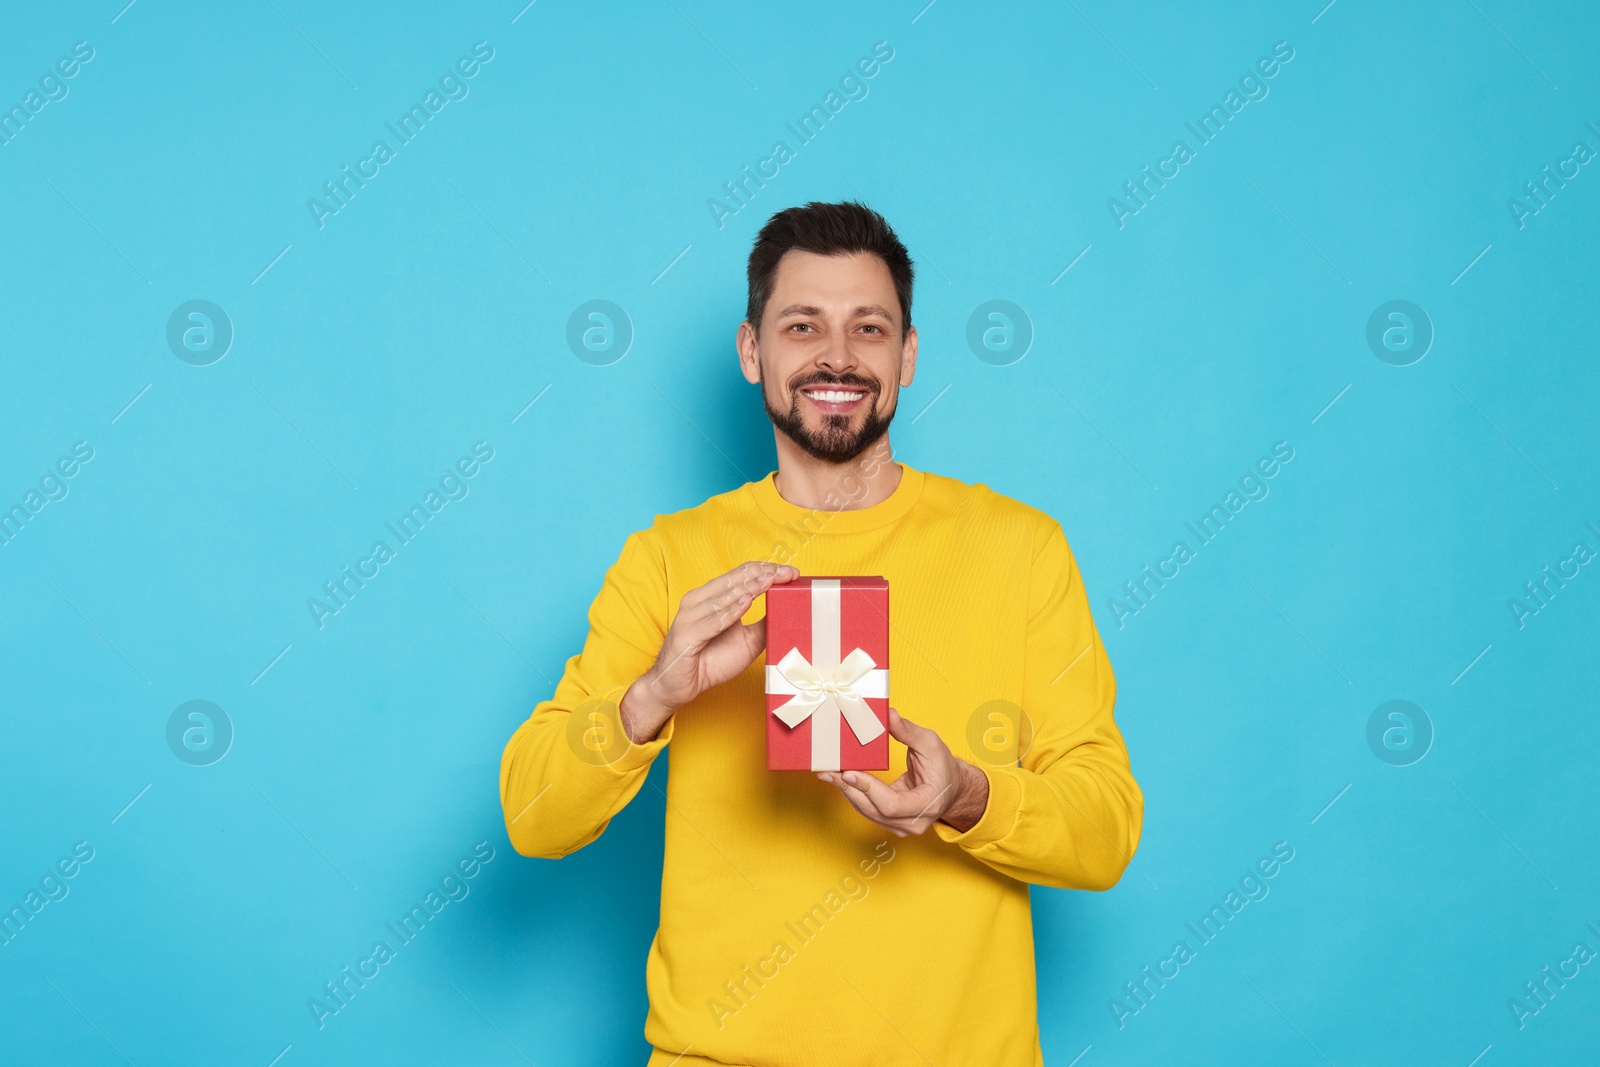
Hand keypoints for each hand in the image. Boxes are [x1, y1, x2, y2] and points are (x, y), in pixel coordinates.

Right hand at [620, 561, 798, 742]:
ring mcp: (690, 616)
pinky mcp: (686, 635)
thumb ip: (763, 625)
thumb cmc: (710, 662)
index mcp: (711, 597)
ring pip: (723, 598)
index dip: (766, 570)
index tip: (792, 573)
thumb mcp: (747, 642)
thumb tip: (788, 613)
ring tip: (769, 581)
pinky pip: (711, 622)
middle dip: (763, 575)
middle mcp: (699, 600)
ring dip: (748, 588)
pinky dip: (729, 613)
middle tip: (788, 573)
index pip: (741, 575)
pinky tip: (745, 604)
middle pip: (734, 580)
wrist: (678, 687)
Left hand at [819, 708, 989, 835]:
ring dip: (847, 792)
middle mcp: (914, 822)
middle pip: (874, 810)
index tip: (848, 772)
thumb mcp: (930, 742)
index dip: (868, 789)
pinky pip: (868, 809)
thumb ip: (908, 730)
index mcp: (927, 805)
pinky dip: (853, 794)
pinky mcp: (891, 822)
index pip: (891, 804)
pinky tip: (839, 780)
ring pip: (867, 812)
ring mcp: (902, 826)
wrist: (952, 787)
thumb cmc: (943, 766)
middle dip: (849, 788)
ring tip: (828, 774)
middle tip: (828, 771)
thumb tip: (888, 715)